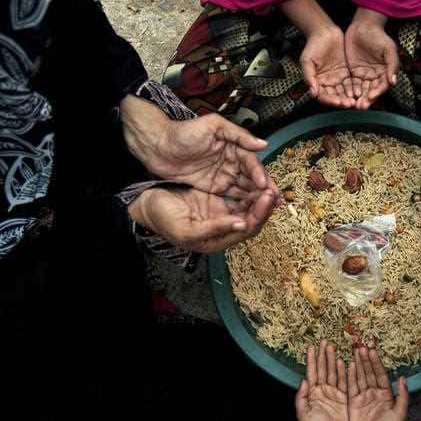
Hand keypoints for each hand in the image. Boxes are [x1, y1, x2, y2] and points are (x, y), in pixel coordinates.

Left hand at [121, 96, 276, 196]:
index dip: (259, 174)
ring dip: (256, 199)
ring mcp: (223, 175)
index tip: (265, 186)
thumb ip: (238, 135)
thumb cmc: (183, 132)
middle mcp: (231, 161)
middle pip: (252, 178)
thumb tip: (263, 144)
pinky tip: (249, 213)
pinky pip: (231, 197)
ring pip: (244, 189)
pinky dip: (241, 204)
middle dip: (263, 190)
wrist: (157, 146)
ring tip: (267, 210)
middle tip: (275, 202)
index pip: (251, 162)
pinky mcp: (213, 187)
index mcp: (234, 146)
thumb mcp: (213, 126)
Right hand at [128, 185, 276, 252]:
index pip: (247, 229)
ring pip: (248, 207)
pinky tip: (256, 179)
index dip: (260, 214)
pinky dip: (249, 189)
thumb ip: (215, 228)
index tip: (268, 196)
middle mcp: (223, 229)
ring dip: (259, 197)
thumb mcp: (186, 229)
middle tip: (275, 189)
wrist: (145, 204)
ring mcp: (220, 215)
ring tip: (269, 183)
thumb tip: (242, 225)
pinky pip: (239, 197)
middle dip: (265, 205)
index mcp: (216, 241)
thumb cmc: (162, 218)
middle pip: (252, 219)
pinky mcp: (216, 201)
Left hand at [296, 341, 349, 420]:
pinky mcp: (344, 397)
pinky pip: (343, 381)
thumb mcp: (303, 414)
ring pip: (332, 372)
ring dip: (332, 359)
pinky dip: (342, 371)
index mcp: (312, 393)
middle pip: (322, 368)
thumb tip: (303, 380)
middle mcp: (322, 390)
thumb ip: (301, 397)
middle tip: (324, 341)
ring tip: (332, 346)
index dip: (311, 360)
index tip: (311, 347)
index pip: (311, 372)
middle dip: (323, 355)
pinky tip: (342, 361)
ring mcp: (334, 392)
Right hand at [301, 26, 355, 108]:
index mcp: (316, 81)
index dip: (330, 100)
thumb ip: (309, 77)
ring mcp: (337, 78)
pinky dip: (353, 89)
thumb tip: (312, 92)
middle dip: (341, 101)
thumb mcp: (306, 61)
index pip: (323, 96)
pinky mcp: (345, 73)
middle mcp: (327, 82)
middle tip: (348, 104)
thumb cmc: (313, 45)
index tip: (337, 102)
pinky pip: (350, 83)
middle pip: (334, 96)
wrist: (324, 32)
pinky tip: (357, 92)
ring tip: (354, 101)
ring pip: (343, 92)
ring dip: (348, 98)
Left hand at [344, 8, 398, 109]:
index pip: (382, 86)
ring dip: (358, 98)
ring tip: (354, 105)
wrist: (363, 26)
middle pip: (371, 91)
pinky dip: (350, 91)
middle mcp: (375, 76)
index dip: (377, 93)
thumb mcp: (388, 48)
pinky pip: (352, 84)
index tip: (371, 97)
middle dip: (366, 99)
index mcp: (385, 72)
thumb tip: (393, 81)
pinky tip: (348, 96)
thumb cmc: (378, 36)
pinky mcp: (353, 73)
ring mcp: (364, 75)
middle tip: (361, 106)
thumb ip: (392, 65)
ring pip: (362, 90)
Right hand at [348, 348, 407, 420]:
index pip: (380, 375)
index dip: (376, 363)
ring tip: (355, 351)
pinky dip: (350, 376)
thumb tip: (402, 378)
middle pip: (369, 373)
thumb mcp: (399, 412)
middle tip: (361, 347)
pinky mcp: (353, 402)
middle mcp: (373, 393)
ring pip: (360, 377)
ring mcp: (362, 397)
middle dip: (365, 360)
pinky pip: (351, 387)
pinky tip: (349, 365)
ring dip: (358, 364)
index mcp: (385, 394)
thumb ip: (402, 395)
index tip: (372, 351)